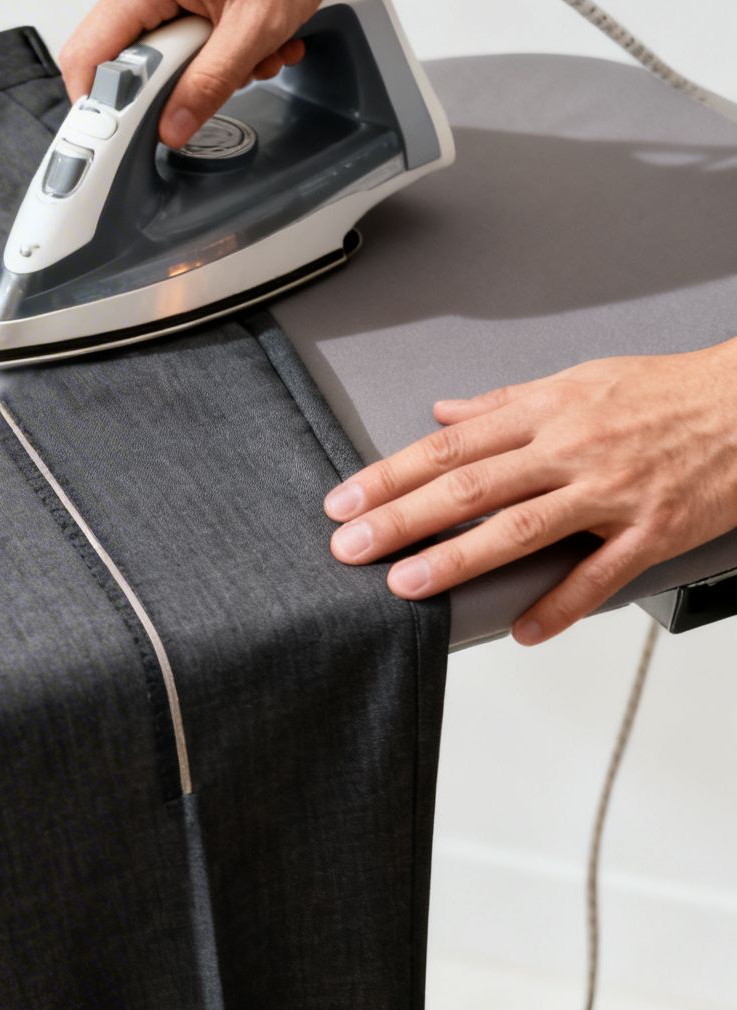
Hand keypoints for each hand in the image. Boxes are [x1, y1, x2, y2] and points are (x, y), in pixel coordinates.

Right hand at [58, 0, 350, 148]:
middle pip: (123, 52)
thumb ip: (210, 82)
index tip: (125, 133)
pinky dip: (202, 29)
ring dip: (200, 55)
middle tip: (226, 74)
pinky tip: (240, 24)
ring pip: (150, 34)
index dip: (102, 106)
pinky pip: (164, 10)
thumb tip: (174, 124)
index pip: (85, 60)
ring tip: (251, 44)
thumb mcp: (258, 23)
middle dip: (177, 77)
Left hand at [322, 339, 736, 643]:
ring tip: (407, 583)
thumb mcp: (577, 380)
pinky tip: (522, 629)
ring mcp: (611, 491)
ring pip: (521, 528)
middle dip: (401, 518)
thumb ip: (504, 404)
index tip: (344, 502)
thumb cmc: (666, 392)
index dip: (389, 475)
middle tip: (351, 547)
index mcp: (546, 412)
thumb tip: (443, 413)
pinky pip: (599, 574)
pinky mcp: (653, 529)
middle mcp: (570, 449)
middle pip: (469, 487)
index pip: (448, 448)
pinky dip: (559, 605)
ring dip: (458, 558)